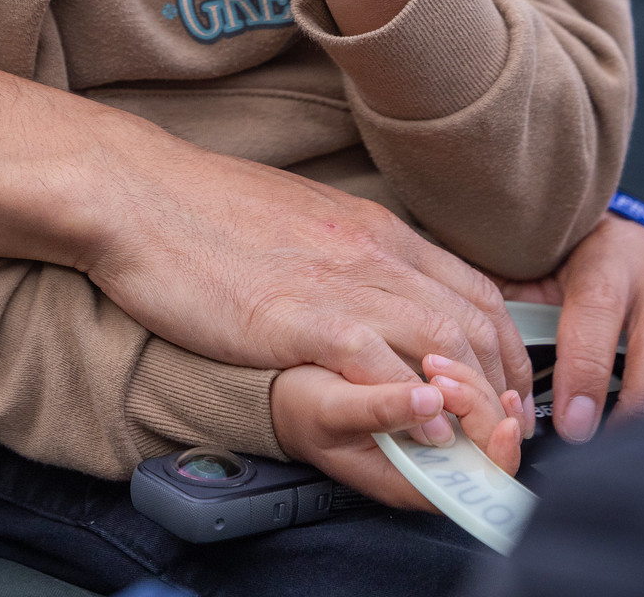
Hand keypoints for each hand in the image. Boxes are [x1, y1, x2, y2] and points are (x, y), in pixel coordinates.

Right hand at [0, 42, 532, 406]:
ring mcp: (345, 284)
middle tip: (502, 440)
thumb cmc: (201, 205)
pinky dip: (418, 414)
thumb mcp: (297, 215)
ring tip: (474, 454)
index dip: (507, 353)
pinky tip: (423, 438)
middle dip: (506, 392)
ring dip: (474, 412)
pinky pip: (389, 377)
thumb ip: (345, 251)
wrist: (136, 190)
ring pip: (451, 353)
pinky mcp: (307, 321)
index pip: (477, 292)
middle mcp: (375, 252)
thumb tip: (368, 289)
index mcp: (374, 227)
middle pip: (479, 328)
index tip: (504, 395)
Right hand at [271, 351, 524, 507]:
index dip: (498, 451)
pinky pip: (463, 401)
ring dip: (472, 384)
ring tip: (437, 360)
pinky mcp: (425, 411)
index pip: (480, 482)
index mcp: (412, 481)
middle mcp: (429, 466)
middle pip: (488, 445)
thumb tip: (430, 403)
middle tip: (442, 371)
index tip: (500, 415)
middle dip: (480, 402)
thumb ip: (379, 410)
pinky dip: (466, 376)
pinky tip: (451, 358)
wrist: (281, 394)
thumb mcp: (332, 410)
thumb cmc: (302, 410)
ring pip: (480, 418)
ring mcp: (430, 439)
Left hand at [493, 213, 643, 439]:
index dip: (584, 370)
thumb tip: (466, 342)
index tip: (572, 423)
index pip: (595, 310)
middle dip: (638, 400)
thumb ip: (511, 299)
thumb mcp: (545, 266)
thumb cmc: (579, 261)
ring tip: (632, 449)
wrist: (634, 245)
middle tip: (606, 445)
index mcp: (606, 258)